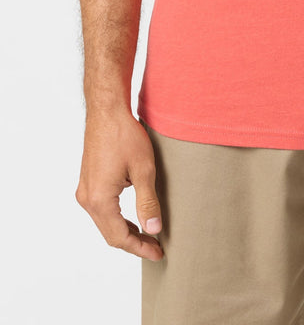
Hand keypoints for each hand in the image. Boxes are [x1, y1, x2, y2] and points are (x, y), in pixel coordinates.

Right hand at [75, 108, 163, 260]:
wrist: (106, 111)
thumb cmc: (125, 135)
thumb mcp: (143, 169)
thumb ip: (147, 201)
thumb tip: (154, 229)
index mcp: (99, 199)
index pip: (119, 237)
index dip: (140, 248)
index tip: (159, 253)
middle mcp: (87, 198)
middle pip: (110, 234)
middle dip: (134, 243)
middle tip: (157, 248)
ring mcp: (85, 190)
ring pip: (105, 223)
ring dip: (125, 231)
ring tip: (148, 236)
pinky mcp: (88, 182)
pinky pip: (101, 210)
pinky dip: (117, 219)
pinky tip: (133, 218)